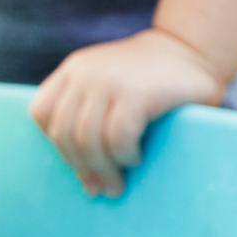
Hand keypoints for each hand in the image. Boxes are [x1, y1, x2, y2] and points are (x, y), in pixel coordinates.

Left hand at [29, 27, 227, 196]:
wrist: (194, 48)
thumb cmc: (153, 77)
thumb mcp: (110, 82)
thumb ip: (90, 110)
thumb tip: (84, 177)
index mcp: (75, 69)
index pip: (42, 112)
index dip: (57, 144)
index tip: (80, 164)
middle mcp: (86, 72)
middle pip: (64, 133)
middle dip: (82, 168)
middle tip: (101, 188)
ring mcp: (110, 81)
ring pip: (87, 140)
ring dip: (102, 170)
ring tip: (117, 184)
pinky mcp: (138, 93)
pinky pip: (118, 137)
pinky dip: (124, 155)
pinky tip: (136, 158)